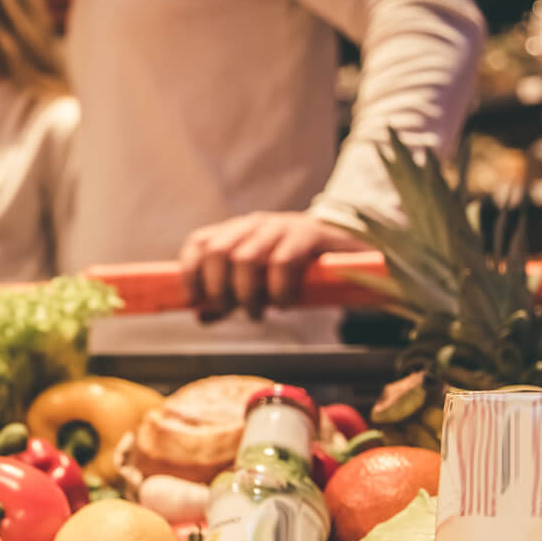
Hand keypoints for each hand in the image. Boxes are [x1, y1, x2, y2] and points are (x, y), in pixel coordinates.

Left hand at [179, 212, 365, 321]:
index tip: (194, 300)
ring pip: (245, 258)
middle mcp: (255, 224)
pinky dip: (277, 290)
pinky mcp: (309, 233)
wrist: (351, 251)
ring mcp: (281, 226)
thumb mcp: (261, 284)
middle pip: (217, 252)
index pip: (200, 243)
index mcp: (237, 232)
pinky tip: (284, 304)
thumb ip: (231, 298)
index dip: (190, 272)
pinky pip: (282, 262)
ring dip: (247, 295)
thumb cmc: (299, 270)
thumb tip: (200, 316)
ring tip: (259, 314)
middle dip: (219, 289)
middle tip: (232, 312)